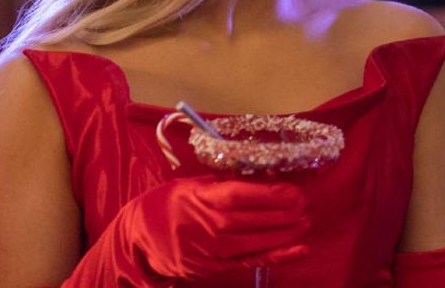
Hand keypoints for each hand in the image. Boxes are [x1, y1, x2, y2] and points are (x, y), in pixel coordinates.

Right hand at [117, 176, 309, 277]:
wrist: (139, 238)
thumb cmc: (168, 204)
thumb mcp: (192, 184)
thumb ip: (225, 182)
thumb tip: (265, 177)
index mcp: (201, 198)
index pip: (239, 196)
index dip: (270, 194)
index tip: (294, 190)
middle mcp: (207, 225)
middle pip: (252, 220)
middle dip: (284, 213)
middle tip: (305, 204)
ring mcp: (211, 249)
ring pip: (255, 242)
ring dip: (286, 233)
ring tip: (305, 221)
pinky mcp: (215, 266)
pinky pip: (251, 261)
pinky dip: (278, 256)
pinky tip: (299, 249)